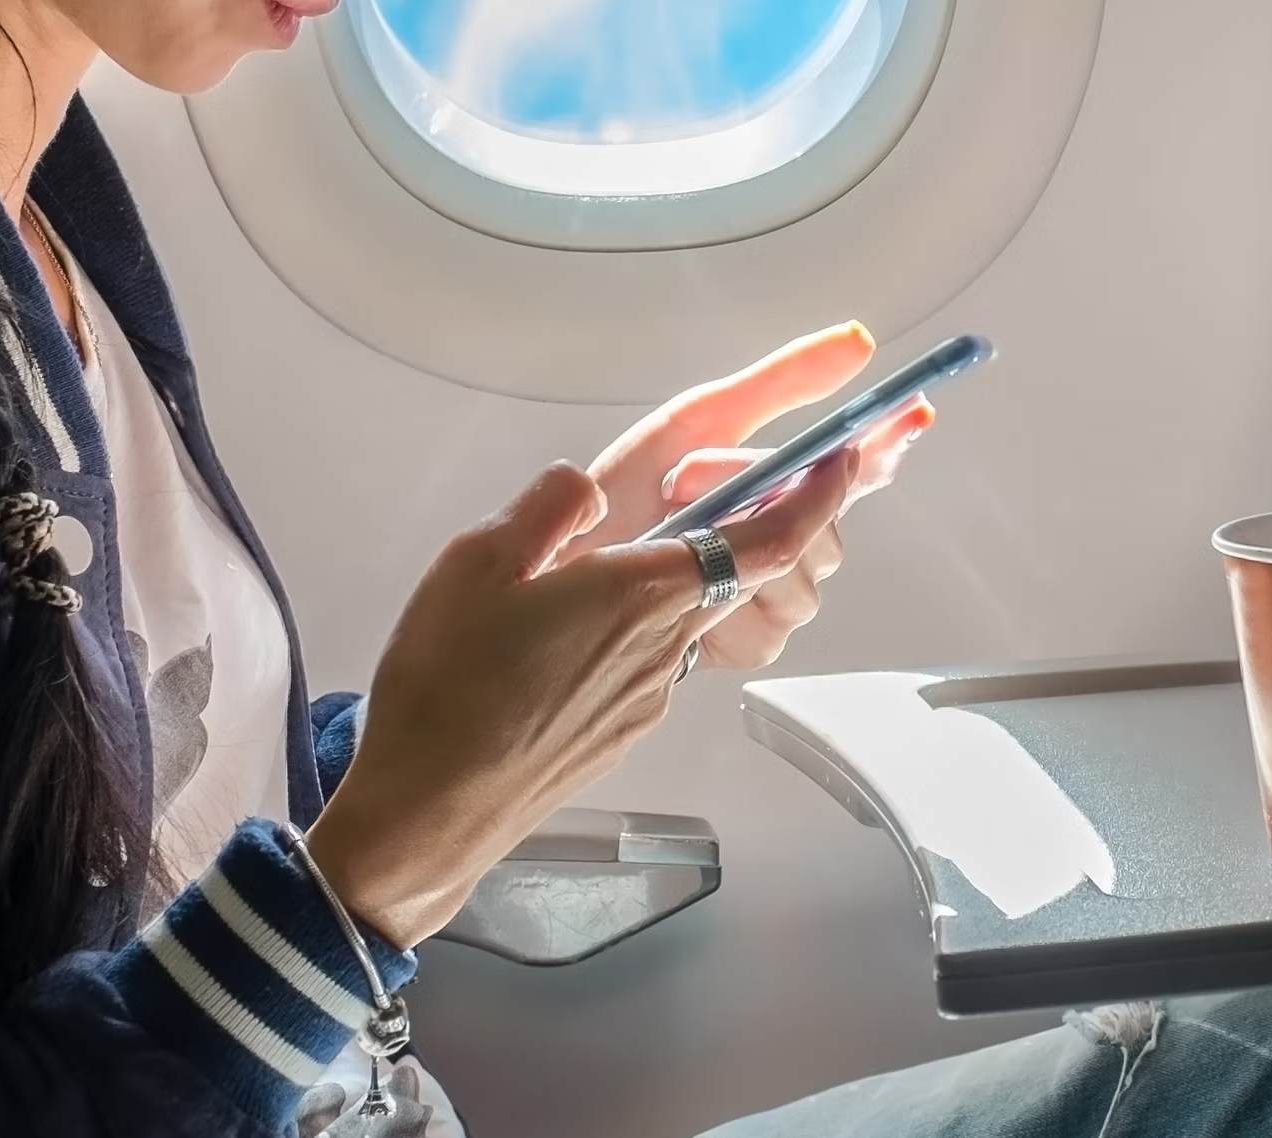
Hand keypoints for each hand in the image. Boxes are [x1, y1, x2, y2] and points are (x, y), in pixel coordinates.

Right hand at [304, 450, 849, 948]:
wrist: (430, 809)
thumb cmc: (448, 690)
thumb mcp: (477, 561)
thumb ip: (546, 507)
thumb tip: (581, 487)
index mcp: (642, 592)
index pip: (768, 540)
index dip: (817, 497)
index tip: (840, 461)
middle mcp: (664, 647)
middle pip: (737, 574)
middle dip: (742, 525)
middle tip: (701, 486)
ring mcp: (649, 697)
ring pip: (688, 616)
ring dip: (674, 580)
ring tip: (597, 565)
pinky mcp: (623, 730)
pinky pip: (651, 659)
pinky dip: (636, 627)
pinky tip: (565, 631)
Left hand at [572, 324, 935, 673]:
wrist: (556, 570)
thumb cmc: (621, 495)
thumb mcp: (700, 420)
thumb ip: (783, 382)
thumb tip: (858, 340)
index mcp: (780, 481)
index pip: (860, 464)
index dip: (893, 441)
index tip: (915, 412)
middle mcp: (786, 538)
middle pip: (829, 527)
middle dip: (766, 494)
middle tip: (693, 471)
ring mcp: (770, 592)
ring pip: (803, 575)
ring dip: (737, 546)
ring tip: (671, 529)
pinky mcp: (745, 640)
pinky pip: (769, 624)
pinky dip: (725, 601)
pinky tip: (686, 590)